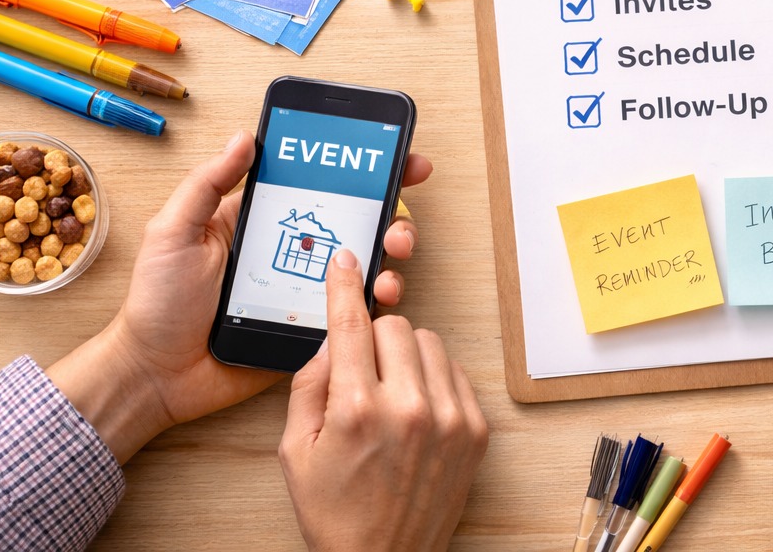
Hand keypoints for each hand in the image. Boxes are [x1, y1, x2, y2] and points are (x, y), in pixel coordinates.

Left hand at [48, 130, 429, 461]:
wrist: (157, 374)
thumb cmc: (158, 304)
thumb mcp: (173, 233)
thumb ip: (207, 185)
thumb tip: (244, 137)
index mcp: (266, 222)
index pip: (322, 187)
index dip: (365, 170)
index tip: (399, 157)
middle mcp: (295, 252)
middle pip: (359, 222)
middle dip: (393, 212)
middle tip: (397, 219)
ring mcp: (308, 291)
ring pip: (367, 264)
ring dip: (393, 252)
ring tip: (392, 254)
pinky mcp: (313, 329)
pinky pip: (357, 313)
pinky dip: (378, 301)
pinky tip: (379, 296)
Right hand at [280, 248, 486, 551]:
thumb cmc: (335, 513)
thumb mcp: (296, 451)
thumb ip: (308, 385)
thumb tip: (331, 338)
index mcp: (357, 410)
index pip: (351, 326)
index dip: (345, 287)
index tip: (346, 260)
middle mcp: (410, 408)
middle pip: (395, 326)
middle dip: (372, 340)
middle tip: (360, 374)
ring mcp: (450, 418)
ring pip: (429, 342)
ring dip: (405, 357)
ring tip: (389, 396)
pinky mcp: (476, 430)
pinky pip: (454, 371)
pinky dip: (433, 379)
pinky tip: (415, 411)